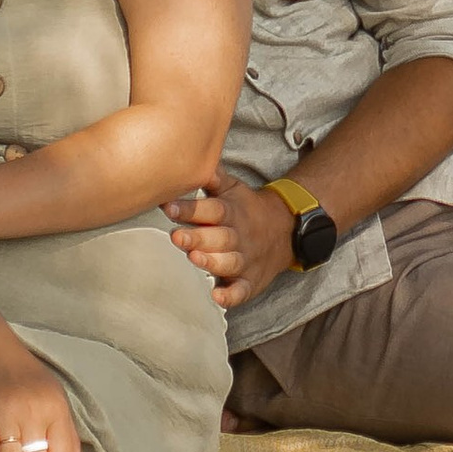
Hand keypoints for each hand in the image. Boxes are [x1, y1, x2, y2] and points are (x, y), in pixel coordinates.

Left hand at [164, 173, 297, 310]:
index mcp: (231, 212)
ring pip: (229, 262)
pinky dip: (231, 296)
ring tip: (194, 257)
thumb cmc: (246, 208)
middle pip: (218, 236)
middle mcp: (238, 236)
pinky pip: (241, 291)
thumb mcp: (233, 188)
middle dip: (197, 237)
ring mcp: (245, 260)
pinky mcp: (249, 282)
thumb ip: (212, 177)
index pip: (211, 209)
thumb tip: (189, 154)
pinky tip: (217, 297)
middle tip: (176, 236)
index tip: (168, 207)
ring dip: (211, 261)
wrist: (284, 230)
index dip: (190, 208)